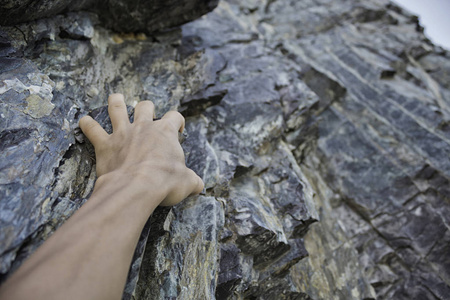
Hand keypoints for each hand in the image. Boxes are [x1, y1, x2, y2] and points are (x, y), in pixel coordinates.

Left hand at [79, 93, 203, 205]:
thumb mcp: (187, 182)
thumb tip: (199, 186)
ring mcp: (123, 133)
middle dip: (147, 108)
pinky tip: (83, 121)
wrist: (137, 188)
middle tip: (147, 113)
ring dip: (115, 101)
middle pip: (145, 107)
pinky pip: (92, 129)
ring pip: (117, 108)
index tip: (178, 129)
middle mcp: (144, 127)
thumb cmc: (165, 182)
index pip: (175, 116)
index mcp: (165, 132)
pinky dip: (87, 124)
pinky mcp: (105, 144)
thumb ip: (193, 181)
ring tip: (115, 97)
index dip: (177, 121)